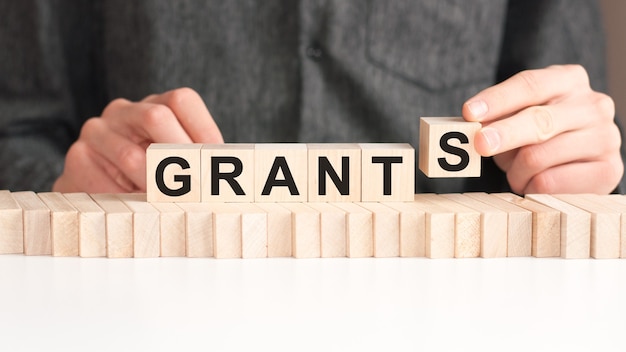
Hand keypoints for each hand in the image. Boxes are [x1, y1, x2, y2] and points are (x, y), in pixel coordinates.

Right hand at [53, 87, 222, 192]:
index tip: (216, 163)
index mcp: (155, 104)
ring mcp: (97, 131)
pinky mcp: (79, 157)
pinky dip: (129, 200)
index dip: (203, 132)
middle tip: (197, 188)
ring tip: (172, 204)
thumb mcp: (178, 162)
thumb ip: (202, 162)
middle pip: (157, 118)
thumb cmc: (151, 177)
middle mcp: (124, 110)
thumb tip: (237, 172)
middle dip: (181, 157)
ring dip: (156, 186)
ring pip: (132, 155)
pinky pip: (107, 180)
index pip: (182, 101)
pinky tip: (139, 208)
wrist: (100, 193)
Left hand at [463, 64, 622, 193]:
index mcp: (568, 80)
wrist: (579, 161)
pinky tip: (532, 183)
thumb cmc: (540, 134)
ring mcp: (605, 137)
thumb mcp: (517, 117)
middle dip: (505, 134)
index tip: (470, 112)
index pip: (530, 85)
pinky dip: (529, 186)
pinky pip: (550, 183)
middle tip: (480, 144)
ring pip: (539, 157)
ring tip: (515, 172)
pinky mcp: (608, 170)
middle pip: (539, 120)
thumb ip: (497, 118)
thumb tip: (471, 125)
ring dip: (514, 170)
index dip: (498, 99)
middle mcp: (592, 105)